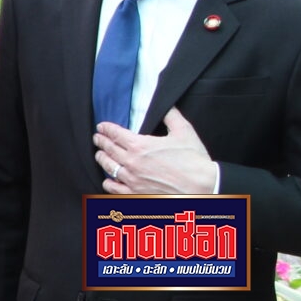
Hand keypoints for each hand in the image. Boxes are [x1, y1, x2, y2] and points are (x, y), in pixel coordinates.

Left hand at [95, 108, 217, 194]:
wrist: (202, 187)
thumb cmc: (194, 161)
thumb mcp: (184, 131)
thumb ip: (171, 116)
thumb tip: (167, 106)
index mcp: (140, 146)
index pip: (115, 134)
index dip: (106, 129)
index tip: (101, 127)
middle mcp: (132, 163)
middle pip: (108, 150)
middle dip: (101, 142)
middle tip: (97, 139)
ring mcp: (132, 181)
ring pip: (108, 168)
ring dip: (102, 160)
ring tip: (100, 155)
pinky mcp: (135, 195)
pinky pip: (114, 189)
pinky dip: (108, 183)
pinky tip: (108, 180)